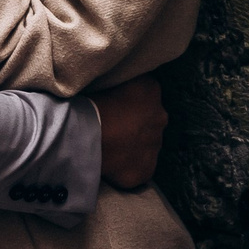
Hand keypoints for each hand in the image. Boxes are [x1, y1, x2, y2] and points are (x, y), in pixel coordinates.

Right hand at [93, 76, 166, 190]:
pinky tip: (111, 165)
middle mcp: (160, 117)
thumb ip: (122, 82)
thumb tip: (121, 89)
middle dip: (136, 125)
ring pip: (146, 146)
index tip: (115, 106)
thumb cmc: (92, 101)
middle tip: (113, 128)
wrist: (87, 135)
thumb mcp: (108, 78)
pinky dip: (127, 168)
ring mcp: (155, 146)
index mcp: (150, 88)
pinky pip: (138, 169)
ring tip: (110, 147)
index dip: (129, 101)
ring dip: (133, 147)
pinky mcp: (145, 170)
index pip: (144, 93)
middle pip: (149, 120)